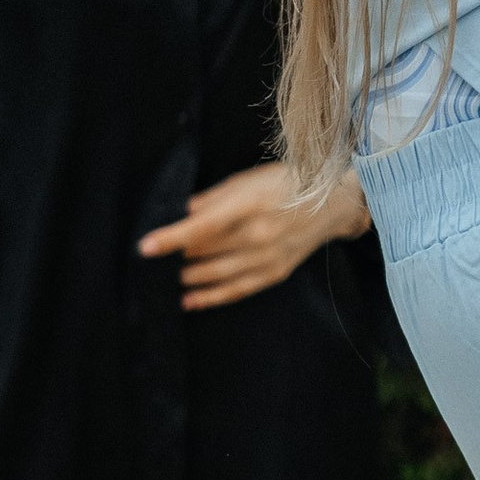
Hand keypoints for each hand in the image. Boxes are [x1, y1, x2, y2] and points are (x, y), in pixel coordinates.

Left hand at [138, 160, 370, 310]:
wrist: (334, 204)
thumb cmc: (287, 184)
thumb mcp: (248, 179)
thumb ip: (213, 198)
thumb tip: (182, 212)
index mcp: (251, 204)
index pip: (203, 226)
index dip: (172, 238)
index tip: (145, 247)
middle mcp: (259, 234)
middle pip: (205, 253)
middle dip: (175, 259)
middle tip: (150, 262)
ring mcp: (268, 257)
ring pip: (216, 275)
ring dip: (187, 279)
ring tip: (164, 280)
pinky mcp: (274, 273)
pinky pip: (236, 290)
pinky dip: (210, 297)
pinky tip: (188, 300)